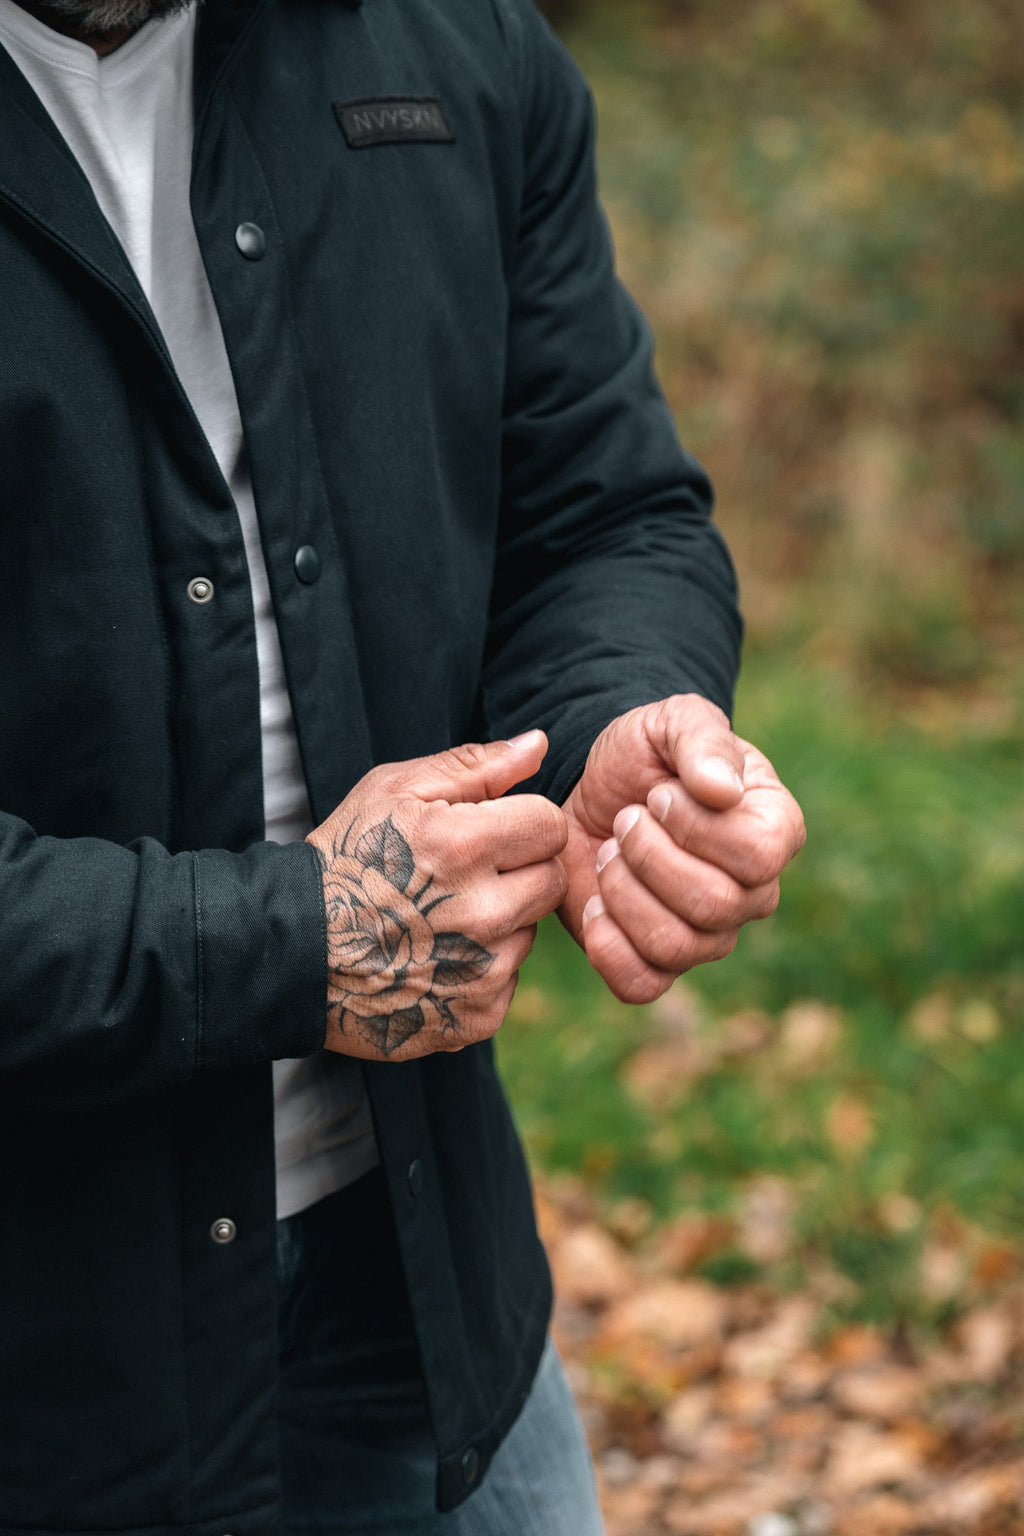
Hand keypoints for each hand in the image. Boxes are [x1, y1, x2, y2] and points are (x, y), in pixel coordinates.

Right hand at [306, 731, 566, 1061]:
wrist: (292, 952)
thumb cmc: (344, 859)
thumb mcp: (394, 791)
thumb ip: (474, 766)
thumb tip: (539, 744)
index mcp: (463, 846)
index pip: (550, 824)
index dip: (521, 821)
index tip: (487, 831)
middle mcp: (481, 912)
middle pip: (554, 879)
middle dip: (521, 869)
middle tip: (465, 873)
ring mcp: (481, 971)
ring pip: (533, 930)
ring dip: (503, 920)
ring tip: (441, 916)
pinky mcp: (478, 1015)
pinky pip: (512, 978)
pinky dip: (484, 967)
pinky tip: (436, 954)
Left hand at [558, 695, 804, 1003]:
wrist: (591, 789)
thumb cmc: (645, 754)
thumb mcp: (672, 722)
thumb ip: (702, 741)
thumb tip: (723, 791)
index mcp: (774, 830)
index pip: (758, 856)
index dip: (697, 828)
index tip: (657, 794)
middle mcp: (752, 893)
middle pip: (715, 905)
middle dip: (648, 856)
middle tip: (622, 821)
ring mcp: (708, 935)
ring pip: (675, 946)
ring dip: (623, 892)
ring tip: (607, 852)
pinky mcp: (658, 962)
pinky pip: (642, 985)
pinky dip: (608, 949)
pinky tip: (592, 905)